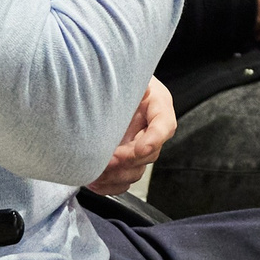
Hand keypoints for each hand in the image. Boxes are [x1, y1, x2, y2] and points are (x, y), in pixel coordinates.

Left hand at [86, 78, 174, 194]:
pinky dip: (109, 186)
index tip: (140, 148)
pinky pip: (124, 181)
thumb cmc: (116, 73)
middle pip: (149, 154)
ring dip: (116, 176)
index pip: (164, 126)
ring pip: (136, 171)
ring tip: (94, 174)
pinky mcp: (125, 159)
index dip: (154, 140)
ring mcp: (138, 145)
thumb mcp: (124, 73)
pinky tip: (94, 182)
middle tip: (104, 162)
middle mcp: (151, 129)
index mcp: (157, 105)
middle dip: (126, 161)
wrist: (104, 80)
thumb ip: (123, 82)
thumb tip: (120, 89)